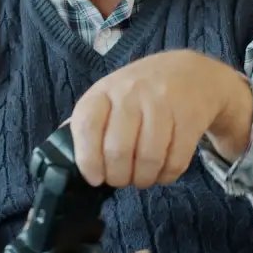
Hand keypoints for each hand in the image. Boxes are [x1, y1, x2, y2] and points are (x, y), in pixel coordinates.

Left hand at [69, 49, 252, 188]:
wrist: (191, 72)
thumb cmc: (141, 91)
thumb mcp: (109, 96)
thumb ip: (89, 124)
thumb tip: (62, 158)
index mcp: (105, 91)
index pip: (87, 126)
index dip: (87, 160)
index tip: (94, 178)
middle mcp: (132, 93)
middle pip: (118, 150)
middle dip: (118, 177)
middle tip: (122, 179)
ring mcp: (163, 104)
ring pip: (148, 159)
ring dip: (143, 179)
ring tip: (142, 177)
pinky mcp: (190, 117)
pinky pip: (176, 161)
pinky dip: (167, 176)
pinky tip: (162, 170)